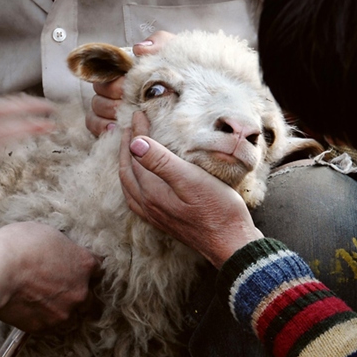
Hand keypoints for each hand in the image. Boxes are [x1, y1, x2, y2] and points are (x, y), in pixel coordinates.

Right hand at [0, 222, 100, 332]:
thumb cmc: (18, 245)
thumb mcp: (46, 233)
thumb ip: (61, 248)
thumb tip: (58, 253)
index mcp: (84, 264)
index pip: (97, 268)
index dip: (83, 268)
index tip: (74, 268)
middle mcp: (80, 291)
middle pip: (88, 297)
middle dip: (76, 293)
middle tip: (57, 287)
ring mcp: (63, 312)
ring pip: (68, 314)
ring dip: (59, 308)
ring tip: (39, 300)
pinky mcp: (44, 327)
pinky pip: (47, 324)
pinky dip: (40, 318)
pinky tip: (27, 308)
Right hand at [85, 31, 176, 136]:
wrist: (196, 97)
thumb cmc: (181, 73)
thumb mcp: (174, 52)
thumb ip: (159, 43)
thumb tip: (139, 49)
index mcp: (125, 71)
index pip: (104, 74)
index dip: (113, 81)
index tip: (128, 86)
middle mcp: (114, 90)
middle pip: (98, 93)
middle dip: (112, 99)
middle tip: (129, 104)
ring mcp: (111, 109)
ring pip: (95, 110)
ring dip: (108, 114)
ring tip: (125, 118)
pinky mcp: (111, 127)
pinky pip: (95, 126)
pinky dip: (101, 127)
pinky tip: (117, 129)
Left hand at [118, 111, 263, 267]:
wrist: (231, 243)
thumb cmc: (217, 209)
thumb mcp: (190, 179)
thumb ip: (161, 162)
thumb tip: (134, 143)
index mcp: (151, 191)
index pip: (136, 154)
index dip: (136, 132)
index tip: (138, 114)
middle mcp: (147, 204)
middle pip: (127, 170)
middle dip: (126, 147)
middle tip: (128, 127)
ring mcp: (154, 215)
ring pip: (130, 185)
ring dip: (127, 165)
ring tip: (129, 150)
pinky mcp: (164, 222)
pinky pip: (138, 199)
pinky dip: (134, 183)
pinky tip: (142, 182)